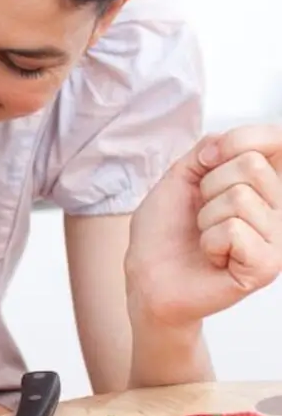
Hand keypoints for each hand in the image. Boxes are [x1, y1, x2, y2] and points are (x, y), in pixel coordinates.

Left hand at [126, 124, 281, 325]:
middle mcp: (278, 208)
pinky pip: (235, 231)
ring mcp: (276, 238)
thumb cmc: (164, 230)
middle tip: (201, 215)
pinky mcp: (266, 266)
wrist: (147, 276)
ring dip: (206, 218)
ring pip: (241, 198)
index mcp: (263, 183)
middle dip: (210, 186)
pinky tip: (212, 257)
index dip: (237, 140)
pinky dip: (210, 242)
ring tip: (205, 238)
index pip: (275, 140)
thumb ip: (209, 149)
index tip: (206, 161)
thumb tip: (227, 141)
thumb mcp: (180, 177)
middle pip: (252, 166)